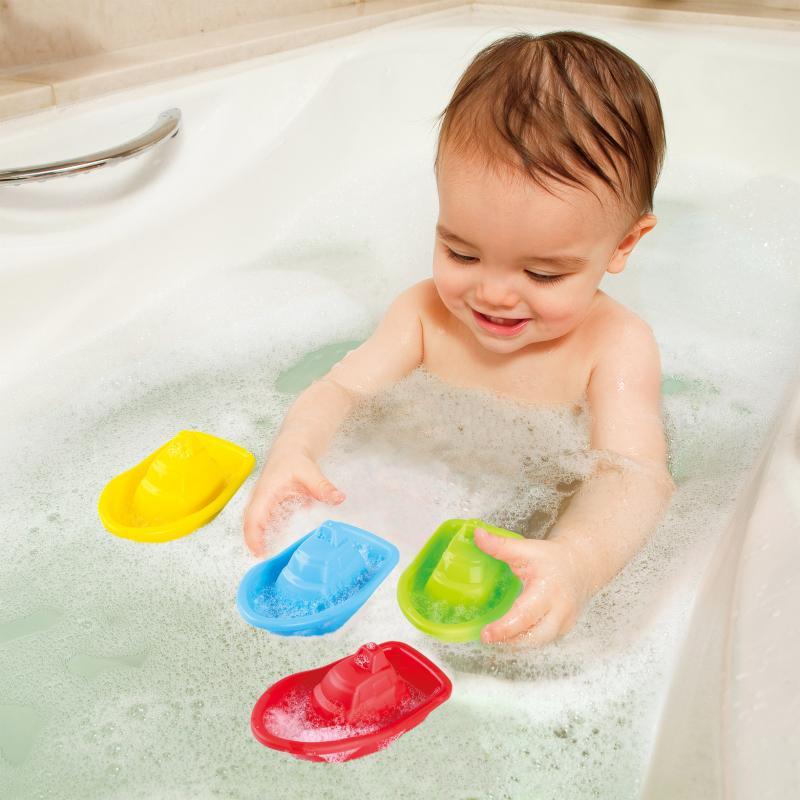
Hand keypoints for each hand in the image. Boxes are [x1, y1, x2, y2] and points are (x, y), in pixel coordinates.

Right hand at [242, 451, 344, 556]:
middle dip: (255, 542)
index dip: (253, 536)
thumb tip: (339, 498)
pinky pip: (268, 522)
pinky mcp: (271, 505)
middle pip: (251, 524)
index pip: (254, 517)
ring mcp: (265, 503)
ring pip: (258, 525)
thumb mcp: (310, 471)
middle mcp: (261, 499)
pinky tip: (281, 544)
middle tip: (265, 559)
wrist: (291, 448)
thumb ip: (323, 486)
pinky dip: (272, 533)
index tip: (258, 551)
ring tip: (271, 556)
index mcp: (265, 492)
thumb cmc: (294, 457)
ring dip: (263, 539)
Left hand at [472, 527, 592, 645]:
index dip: (504, 628)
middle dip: (509, 640)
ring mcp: (564, 623)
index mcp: (548, 589)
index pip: (525, 615)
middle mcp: (559, 610)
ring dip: (516, 643)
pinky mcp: (564, 630)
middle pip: (533, 636)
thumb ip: (500, 545)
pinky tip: (510, 636)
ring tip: (495, 637)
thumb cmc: (552, 558)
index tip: (486, 633)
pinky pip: (542, 641)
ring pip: (538, 642)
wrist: (580, 565)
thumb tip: (477, 535)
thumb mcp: (525, 548)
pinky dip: (525, 641)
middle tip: (486, 637)